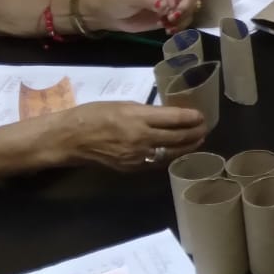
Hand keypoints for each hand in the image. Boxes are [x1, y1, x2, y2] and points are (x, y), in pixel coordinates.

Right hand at [52, 103, 205, 171]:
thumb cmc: (93, 115)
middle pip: (178, 138)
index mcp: (137, 117)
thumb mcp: (122, 104)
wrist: (69, 139)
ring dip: (188, 147)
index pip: (175, 119)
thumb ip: (146, 112)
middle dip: (195, 133)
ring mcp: (137, 156)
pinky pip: (158, 163)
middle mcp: (141, 138)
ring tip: (198, 140)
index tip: (201, 116)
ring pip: (172, 153)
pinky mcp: (132, 168)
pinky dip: (171, 157)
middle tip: (204, 128)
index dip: (192, 118)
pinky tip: (178, 152)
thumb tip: (167, 115)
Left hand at [86, 0, 205, 32]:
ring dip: (185, 16)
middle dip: (186, 5)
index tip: (172, 5)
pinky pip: (186, 18)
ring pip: (192, 5)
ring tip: (169, 25)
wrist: (112, 15)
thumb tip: (165, 6)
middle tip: (172, 17)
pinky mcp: (172, 13)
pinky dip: (182, 25)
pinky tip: (170, 30)